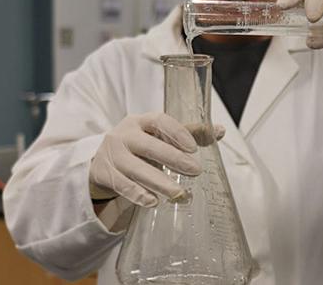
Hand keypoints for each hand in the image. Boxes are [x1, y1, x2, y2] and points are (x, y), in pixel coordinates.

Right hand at [89, 112, 223, 206]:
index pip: (159, 121)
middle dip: (173, 159)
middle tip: (196, 171)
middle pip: (148, 146)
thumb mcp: (159, 136)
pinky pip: (123, 185)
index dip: (177, 133)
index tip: (194, 148)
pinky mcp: (104, 174)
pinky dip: (138, 194)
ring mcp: (113, 155)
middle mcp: (124, 135)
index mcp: (141, 121)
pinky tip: (153, 202)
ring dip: (159, 182)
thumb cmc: (140, 146)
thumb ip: (189, 133)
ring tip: (180, 194)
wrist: (102, 161)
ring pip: (136, 169)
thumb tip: (220, 131)